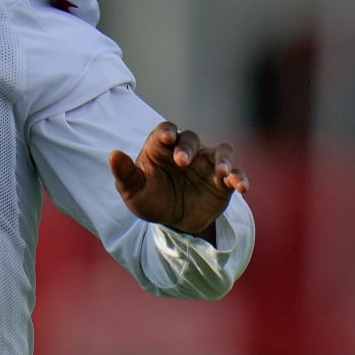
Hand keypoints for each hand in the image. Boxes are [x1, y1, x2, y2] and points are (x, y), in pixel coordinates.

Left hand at [109, 122, 248, 242]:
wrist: (173, 223)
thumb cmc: (150, 200)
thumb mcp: (133, 192)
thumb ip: (124, 174)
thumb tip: (113, 154)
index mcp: (161, 149)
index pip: (165, 131)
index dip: (167, 132)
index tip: (167, 139)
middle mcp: (187, 152)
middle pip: (191, 138)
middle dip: (188, 147)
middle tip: (182, 162)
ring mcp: (207, 165)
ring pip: (220, 151)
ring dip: (222, 159)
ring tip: (220, 172)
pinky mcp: (223, 182)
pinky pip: (236, 174)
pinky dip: (239, 177)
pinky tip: (241, 187)